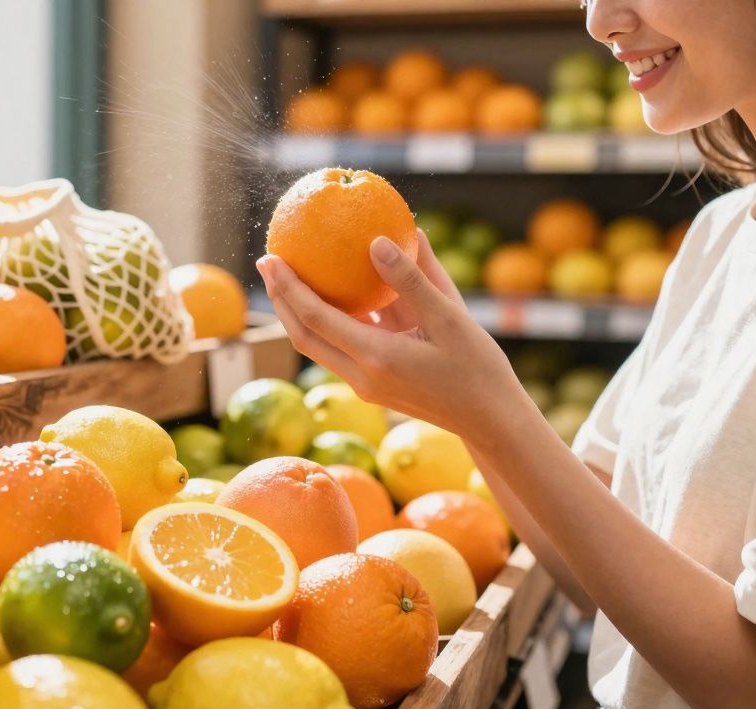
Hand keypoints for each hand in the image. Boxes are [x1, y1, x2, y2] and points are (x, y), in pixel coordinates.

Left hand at [256, 229, 520, 437]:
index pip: (315, 319)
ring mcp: (365, 384)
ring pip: (316, 346)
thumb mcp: (451, 317)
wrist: (489, 420)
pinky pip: (339, 348)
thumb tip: (376, 240)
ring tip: (286, 275)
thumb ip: (412, 280)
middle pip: (302, 336)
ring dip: (297, 313)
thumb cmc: (477, 367)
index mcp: (377, 358)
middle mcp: (362, 376)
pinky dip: (326, 322)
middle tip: (266, 260)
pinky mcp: (372, 385)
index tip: (271, 257)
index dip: (289, 288)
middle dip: (280, 299)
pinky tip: (331, 294)